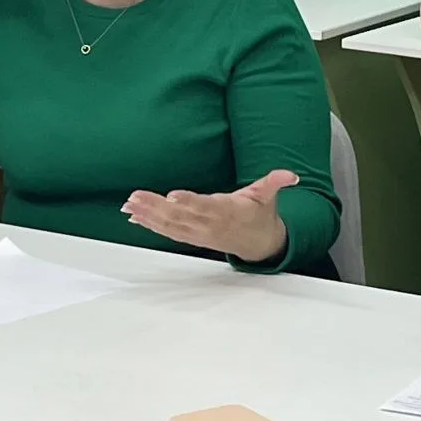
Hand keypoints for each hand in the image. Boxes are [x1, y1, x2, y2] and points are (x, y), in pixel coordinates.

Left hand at [121, 171, 299, 261]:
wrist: (260, 244)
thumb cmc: (260, 214)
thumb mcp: (269, 196)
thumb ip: (276, 182)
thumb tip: (291, 175)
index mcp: (227, 212)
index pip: (205, 206)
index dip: (189, 202)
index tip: (172, 196)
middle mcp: (209, 225)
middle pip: (180, 217)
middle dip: (155, 208)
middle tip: (135, 198)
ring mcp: (199, 233)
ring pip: (170, 226)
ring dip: (148, 216)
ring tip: (129, 207)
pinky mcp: (192, 237)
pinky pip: (169, 232)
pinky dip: (151, 225)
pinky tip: (134, 218)